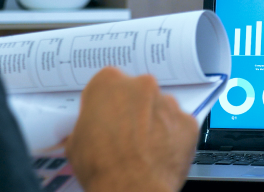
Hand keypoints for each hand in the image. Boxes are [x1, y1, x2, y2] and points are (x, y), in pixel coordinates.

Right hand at [65, 67, 198, 191]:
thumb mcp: (75, 143)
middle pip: (137, 92)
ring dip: (154, 122)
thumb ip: (87, 125)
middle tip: (125, 134)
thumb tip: (90, 132)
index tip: (106, 115)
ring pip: (160, 107)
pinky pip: (179, 125)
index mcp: (108, 83)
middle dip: (133, 110)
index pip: (108, 84)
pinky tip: (161, 152)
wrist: (132, 189)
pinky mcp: (188, 121)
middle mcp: (141, 85)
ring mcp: (167, 102)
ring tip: (144, 147)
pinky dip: (173, 136)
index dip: (107, 103)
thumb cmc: (102, 167)